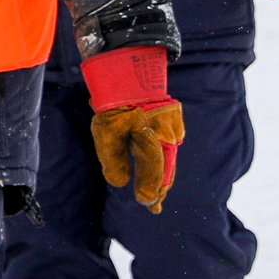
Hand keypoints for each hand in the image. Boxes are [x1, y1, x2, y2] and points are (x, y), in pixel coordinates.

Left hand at [83, 44, 184, 212]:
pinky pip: (168, 145)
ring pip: (168, 157)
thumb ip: (112, 158)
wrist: (130, 72)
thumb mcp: (105, 130)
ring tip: (155, 194)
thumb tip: (120, 183)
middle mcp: (168, 134)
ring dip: (162, 175)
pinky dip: (163, 158)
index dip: (151, 189)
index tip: (147, 204)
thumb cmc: (115, 102)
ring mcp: (173, 127)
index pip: (155, 170)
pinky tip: (157, 166)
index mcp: (152, 137)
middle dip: (159, 188)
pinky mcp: (172, 121)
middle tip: (154, 206)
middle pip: (166, 168)